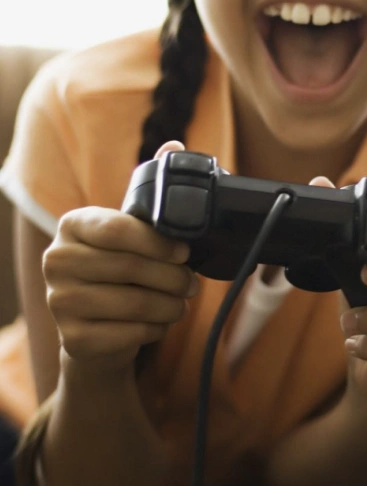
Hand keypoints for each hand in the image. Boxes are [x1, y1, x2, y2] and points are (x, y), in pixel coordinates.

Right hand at [43, 141, 194, 373]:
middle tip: (191, 284)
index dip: (159, 243)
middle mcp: (56, 260)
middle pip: (132, 268)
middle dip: (175, 278)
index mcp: (73, 225)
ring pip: (137, 302)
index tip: (186, 251)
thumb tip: (174, 145)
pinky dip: (156, 328)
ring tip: (179, 302)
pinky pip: (132, 333)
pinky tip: (156, 323)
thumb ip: (152, 192)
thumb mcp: (133, 231)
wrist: (98, 331)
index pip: (118, 230)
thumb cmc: (122, 271)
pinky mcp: (73, 340)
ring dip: (171, 305)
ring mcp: (59, 302)